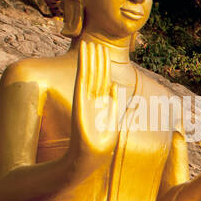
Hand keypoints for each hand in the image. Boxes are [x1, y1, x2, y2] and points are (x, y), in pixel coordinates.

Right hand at [68, 41, 119, 170]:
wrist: (88, 158)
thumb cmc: (101, 144)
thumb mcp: (115, 121)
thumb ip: (118, 104)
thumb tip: (119, 85)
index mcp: (101, 103)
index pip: (103, 79)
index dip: (103, 65)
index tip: (102, 50)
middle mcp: (93, 99)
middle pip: (96, 74)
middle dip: (96, 59)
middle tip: (95, 42)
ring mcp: (86, 100)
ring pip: (88, 75)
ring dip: (89, 59)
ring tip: (88, 44)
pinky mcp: (80, 102)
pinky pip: (83, 81)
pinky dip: (84, 68)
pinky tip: (84, 57)